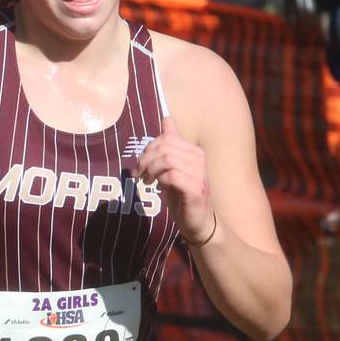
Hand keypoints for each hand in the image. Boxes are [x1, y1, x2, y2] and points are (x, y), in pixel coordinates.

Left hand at [135, 117, 214, 243]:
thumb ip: (170, 146)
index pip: (166, 138)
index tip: (141, 165)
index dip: (149, 149)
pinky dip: (161, 180)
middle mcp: (199, 158)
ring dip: (151, 170)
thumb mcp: (173, 167)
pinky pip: (172, 176)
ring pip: (167, 160)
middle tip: (140, 175)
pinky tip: (159, 187)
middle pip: (165, 147)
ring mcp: (199, 174)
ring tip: (147, 181)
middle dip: (146, 160)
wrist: (198, 222)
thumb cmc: (183, 195)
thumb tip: (167, 118)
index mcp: (193, 151)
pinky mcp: (196, 189)